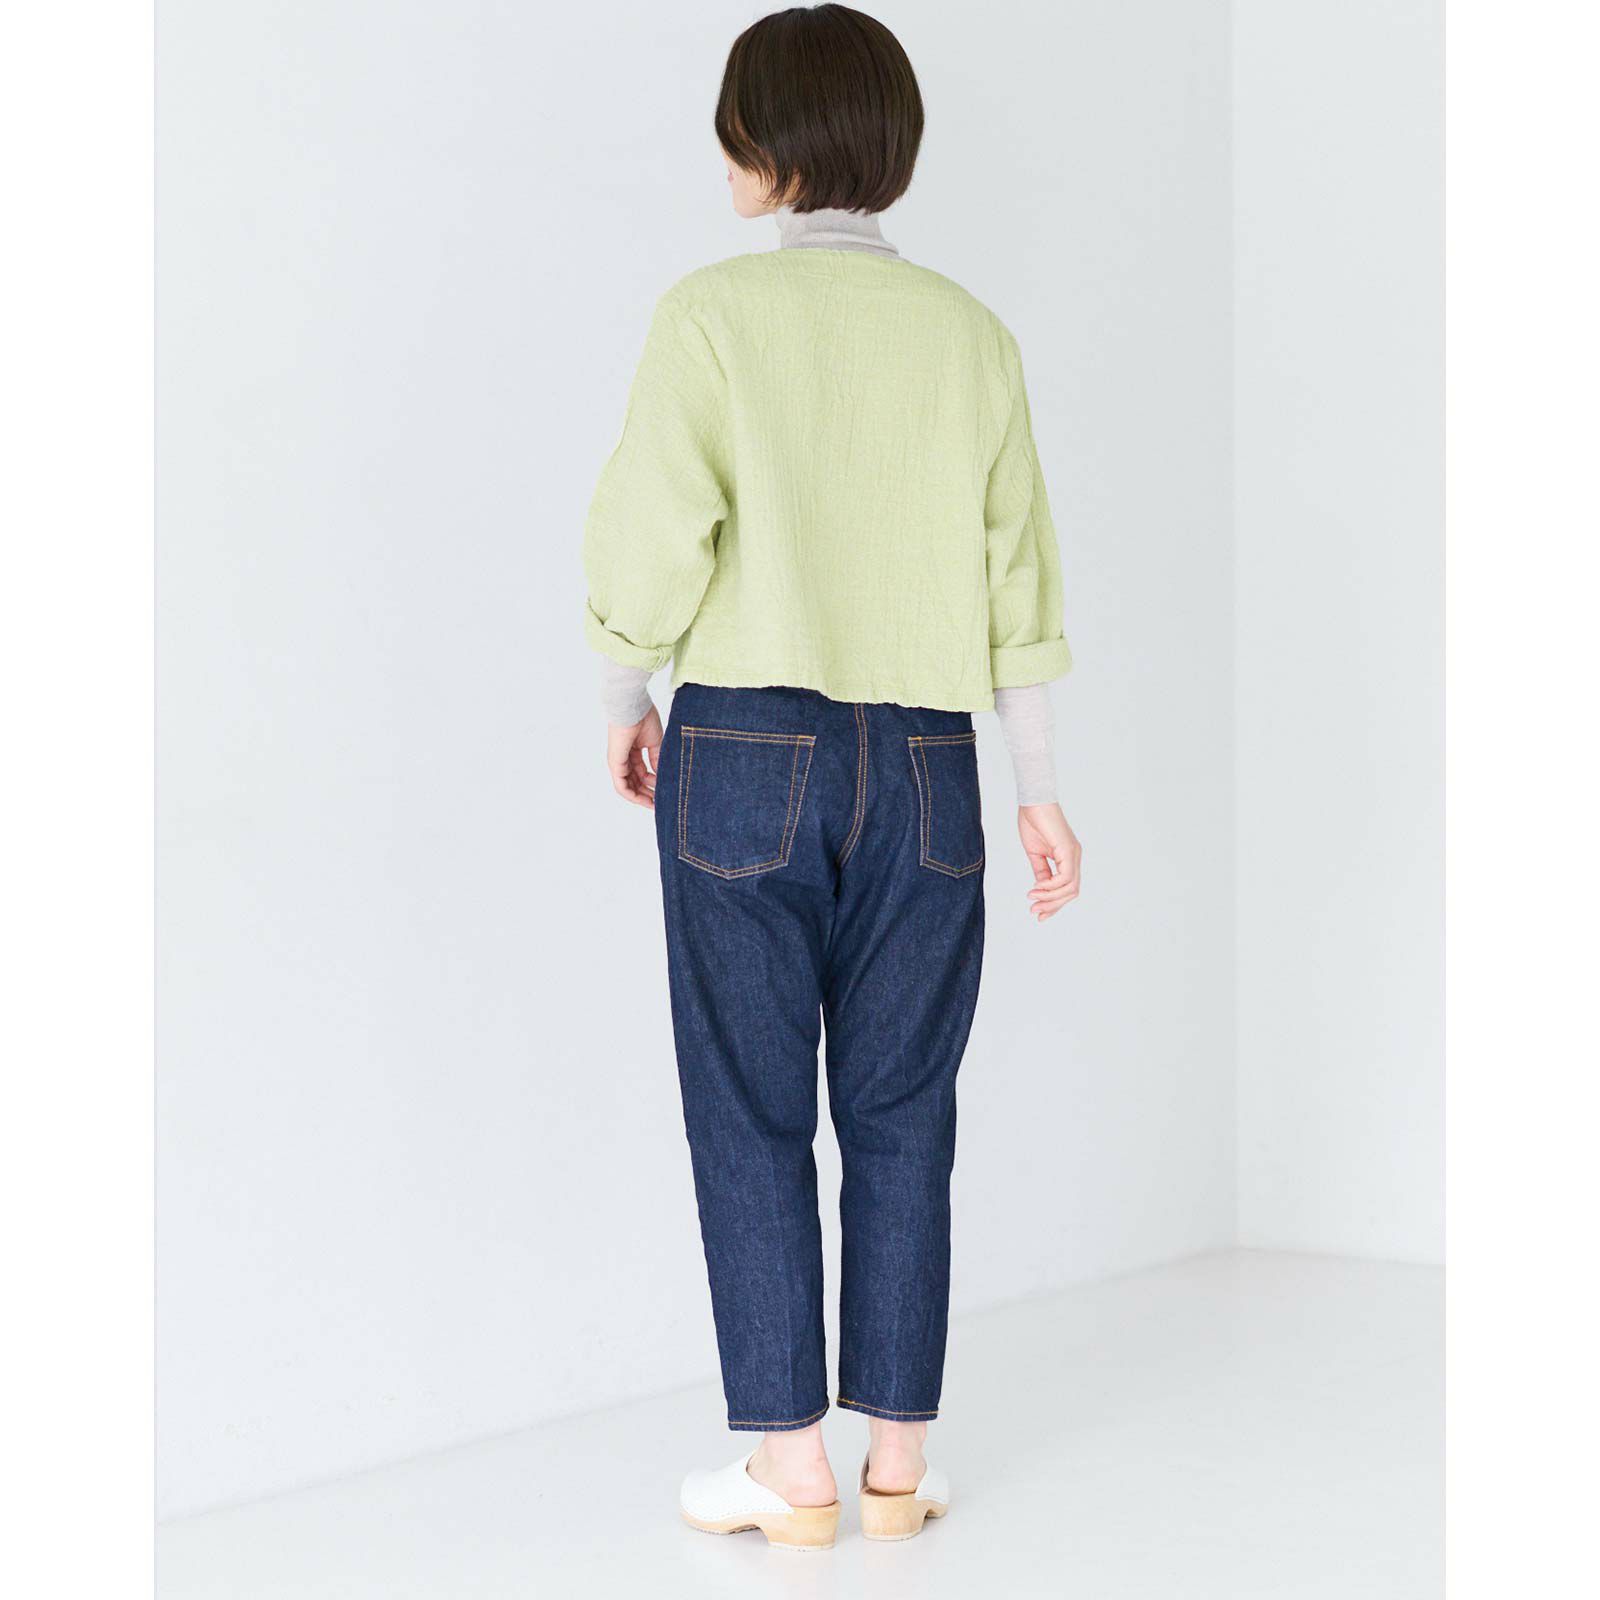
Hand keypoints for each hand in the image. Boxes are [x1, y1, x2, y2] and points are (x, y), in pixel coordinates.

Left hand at [607, 705, 663, 809]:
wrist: (633, 707)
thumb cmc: (644, 718)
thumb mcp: (655, 743)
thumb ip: (657, 760)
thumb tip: (662, 775)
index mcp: (632, 751)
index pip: (642, 773)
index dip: (653, 783)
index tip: (665, 791)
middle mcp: (623, 758)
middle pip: (635, 782)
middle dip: (648, 793)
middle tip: (661, 803)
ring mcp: (618, 762)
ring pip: (628, 787)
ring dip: (642, 797)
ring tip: (655, 804)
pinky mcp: (615, 764)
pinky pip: (621, 786)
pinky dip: (633, 795)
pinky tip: (646, 800)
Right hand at [1017, 803, 1080, 921]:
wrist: (1033, 802)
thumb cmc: (1033, 821)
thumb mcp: (1035, 853)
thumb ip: (1040, 871)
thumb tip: (1040, 888)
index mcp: (1067, 858)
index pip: (1067, 888)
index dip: (1053, 903)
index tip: (1036, 910)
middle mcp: (1074, 857)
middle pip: (1071, 892)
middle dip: (1053, 905)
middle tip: (1035, 912)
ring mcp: (1073, 854)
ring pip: (1070, 888)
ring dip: (1051, 898)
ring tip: (1033, 899)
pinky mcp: (1068, 850)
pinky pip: (1065, 877)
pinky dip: (1050, 886)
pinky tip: (1037, 887)